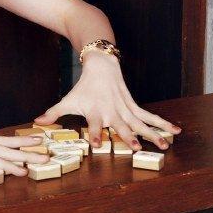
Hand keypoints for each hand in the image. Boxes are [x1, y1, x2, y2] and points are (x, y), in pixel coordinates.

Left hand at [33, 52, 181, 149]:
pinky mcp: (133, 105)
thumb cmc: (83, 87)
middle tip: (137, 147)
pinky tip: (176, 130)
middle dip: (128, 136)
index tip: (98, 144)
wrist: (101, 65)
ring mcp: (125, 108)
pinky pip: (149, 116)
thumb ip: (53, 113)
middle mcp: (112, 111)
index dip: (96, 133)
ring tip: (165, 144)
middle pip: (122, 125)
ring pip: (141, 122)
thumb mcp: (67, 99)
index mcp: (96, 111)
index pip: (95, 124)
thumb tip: (36, 123)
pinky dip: (163, 123)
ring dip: (153, 133)